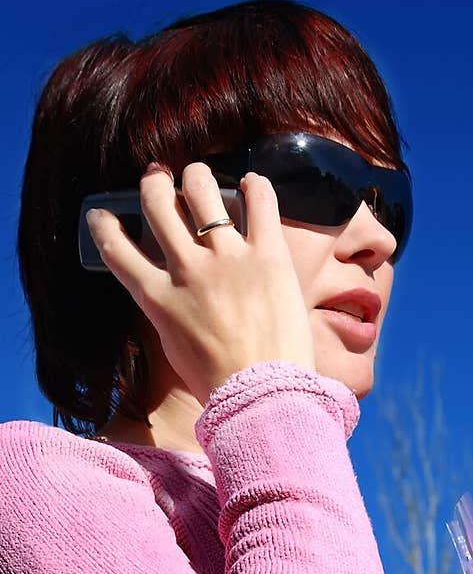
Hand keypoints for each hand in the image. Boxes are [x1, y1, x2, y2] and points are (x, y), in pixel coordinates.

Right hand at [85, 162, 315, 405]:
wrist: (262, 398)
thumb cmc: (219, 384)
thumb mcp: (174, 347)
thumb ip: (168, 311)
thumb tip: (170, 292)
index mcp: (158, 298)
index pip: (116, 249)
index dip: (104, 226)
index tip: (103, 214)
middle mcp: (187, 270)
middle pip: (157, 204)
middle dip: (154, 183)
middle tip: (159, 177)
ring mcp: (228, 259)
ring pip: (201, 192)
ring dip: (197, 177)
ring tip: (200, 176)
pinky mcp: (268, 257)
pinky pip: (260, 202)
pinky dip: (254, 185)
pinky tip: (251, 182)